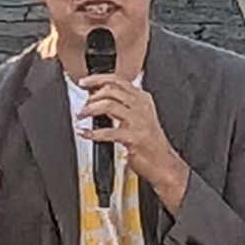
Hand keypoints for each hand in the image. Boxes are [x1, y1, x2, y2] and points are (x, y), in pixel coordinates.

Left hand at [81, 72, 188, 210]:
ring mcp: (138, 122)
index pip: (118, 80)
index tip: (83, 82)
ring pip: (109, 106)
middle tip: (82, 105)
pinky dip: (92, 133)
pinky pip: (108, 132)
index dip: (97, 79)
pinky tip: (84, 133)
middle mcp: (141, 107)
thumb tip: (98, 96)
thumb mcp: (139, 117)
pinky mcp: (134, 138)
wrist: (164, 165)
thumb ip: (123, 104)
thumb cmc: (150, 143)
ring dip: (90, 110)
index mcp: (143, 99)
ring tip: (81, 116)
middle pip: (111, 90)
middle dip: (92, 96)